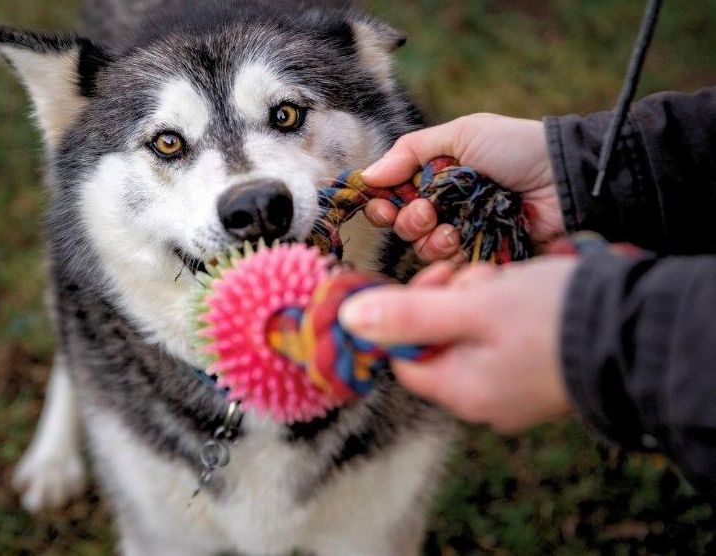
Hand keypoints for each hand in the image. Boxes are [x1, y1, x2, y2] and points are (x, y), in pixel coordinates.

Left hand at [339, 257, 577, 432]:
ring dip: (479, 300)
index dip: (408, 313)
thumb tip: (350, 321)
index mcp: (461, 391)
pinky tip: (528, 295)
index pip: (403, 356)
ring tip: (508, 283)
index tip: (436, 279)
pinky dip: (505, 314)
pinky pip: (501, 344)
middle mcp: (484, 402)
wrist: (637, 328)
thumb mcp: (472, 305)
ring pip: (470, 338)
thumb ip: (408, 315)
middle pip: (437, 344)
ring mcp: (513, 393)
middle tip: (480, 277)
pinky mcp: (538, 379)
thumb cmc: (551, 317)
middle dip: (450, 300)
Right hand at [362, 114, 565, 261]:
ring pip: (422, 249)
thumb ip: (410, 151)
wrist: (564, 178)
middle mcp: (444, 205)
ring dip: (428, 239)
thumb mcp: (462, 134)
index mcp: (435, 175)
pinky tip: (462, 241)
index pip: (393, 194)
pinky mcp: (481, 255)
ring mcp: (462, 232)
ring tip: (450, 228)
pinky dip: (449, 256)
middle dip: (407, 220)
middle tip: (427, 211)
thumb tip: (366, 176)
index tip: (384, 204)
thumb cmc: (517, 147)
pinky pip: (450, 266)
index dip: (381, 202)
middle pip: (401, 226)